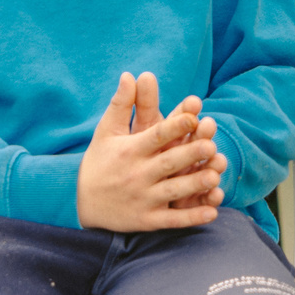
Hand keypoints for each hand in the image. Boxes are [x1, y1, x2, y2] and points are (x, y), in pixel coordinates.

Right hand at [77, 72, 226, 231]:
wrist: (78, 202)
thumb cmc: (99, 161)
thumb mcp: (106, 132)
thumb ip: (122, 104)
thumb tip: (129, 74)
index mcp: (129, 150)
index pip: (155, 136)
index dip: (175, 126)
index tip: (194, 116)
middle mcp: (136, 174)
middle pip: (168, 163)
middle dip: (189, 154)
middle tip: (211, 145)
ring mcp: (142, 198)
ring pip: (173, 191)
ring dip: (194, 185)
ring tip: (215, 175)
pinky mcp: (146, 220)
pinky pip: (172, 220)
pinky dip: (191, 218)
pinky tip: (212, 213)